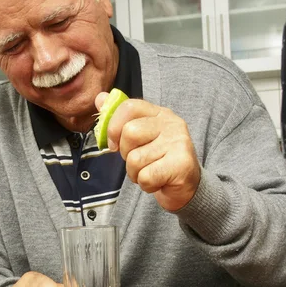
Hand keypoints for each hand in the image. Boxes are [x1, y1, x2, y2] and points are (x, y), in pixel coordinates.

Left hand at [95, 93, 200, 211]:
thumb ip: (120, 118)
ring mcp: (178, 143)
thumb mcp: (138, 138)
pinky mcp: (181, 164)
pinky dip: (146, 185)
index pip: (129, 106)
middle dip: (126, 154)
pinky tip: (157, 182)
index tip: (114, 144)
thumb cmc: (157, 161)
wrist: (185, 187)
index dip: (113, 127)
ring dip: (135, 173)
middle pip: (130, 132)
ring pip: (135, 159)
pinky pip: (146, 176)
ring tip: (149, 173)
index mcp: (159, 113)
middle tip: (138, 162)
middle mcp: (171, 123)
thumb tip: (100, 98)